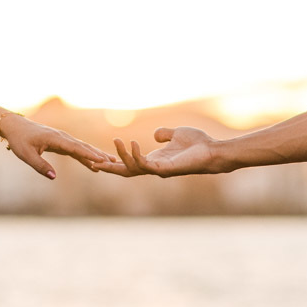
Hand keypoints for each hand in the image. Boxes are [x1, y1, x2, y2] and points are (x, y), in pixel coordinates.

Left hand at [0, 115, 114, 179]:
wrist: (15, 126)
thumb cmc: (19, 140)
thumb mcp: (26, 155)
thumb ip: (40, 166)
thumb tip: (54, 177)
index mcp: (56, 139)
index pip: (76, 148)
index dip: (90, 155)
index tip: (102, 161)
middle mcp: (63, 137)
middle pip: (84, 147)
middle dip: (99, 155)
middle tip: (114, 161)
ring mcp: (63, 139)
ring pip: (82, 148)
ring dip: (95, 155)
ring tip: (110, 162)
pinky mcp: (61, 142)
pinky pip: (76, 150)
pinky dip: (86, 156)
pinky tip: (93, 164)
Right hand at [92, 126, 220, 176]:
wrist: (212, 150)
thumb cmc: (198, 144)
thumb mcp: (176, 134)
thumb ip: (164, 134)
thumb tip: (155, 135)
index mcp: (155, 161)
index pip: (130, 165)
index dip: (116, 162)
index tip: (100, 159)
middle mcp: (155, 168)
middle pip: (126, 171)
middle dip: (110, 168)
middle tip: (93, 163)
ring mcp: (159, 170)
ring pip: (132, 167)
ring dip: (122, 156)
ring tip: (117, 140)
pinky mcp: (165, 169)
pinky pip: (144, 164)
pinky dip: (136, 155)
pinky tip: (132, 143)